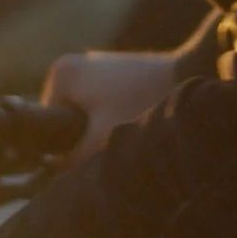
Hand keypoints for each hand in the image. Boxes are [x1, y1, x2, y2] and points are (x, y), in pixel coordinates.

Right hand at [41, 51, 178, 166]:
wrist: (191, 70)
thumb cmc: (143, 102)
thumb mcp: (104, 138)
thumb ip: (74, 159)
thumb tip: (49, 175)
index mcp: (60, 75)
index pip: (45, 125)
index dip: (62, 146)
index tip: (86, 152)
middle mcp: (69, 64)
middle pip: (63, 117)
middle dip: (82, 134)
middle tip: (107, 143)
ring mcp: (91, 62)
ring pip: (83, 110)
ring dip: (98, 125)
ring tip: (122, 129)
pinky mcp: (112, 66)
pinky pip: (99, 99)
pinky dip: (110, 113)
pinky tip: (132, 116)